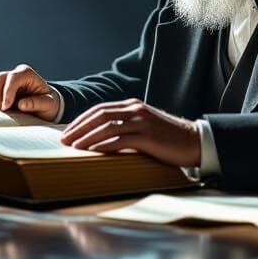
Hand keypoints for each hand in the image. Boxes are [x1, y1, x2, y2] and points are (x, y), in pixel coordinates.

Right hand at [0, 63, 58, 119]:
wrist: (45, 107)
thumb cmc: (48, 104)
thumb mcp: (49, 104)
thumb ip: (38, 103)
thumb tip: (22, 104)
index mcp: (26, 74)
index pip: (13, 78)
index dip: (7, 92)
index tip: (5, 107)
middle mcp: (13, 75)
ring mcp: (4, 82)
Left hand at [60, 99, 200, 167]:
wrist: (194, 141)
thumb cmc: (167, 138)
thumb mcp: (145, 126)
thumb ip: (126, 127)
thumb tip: (101, 139)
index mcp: (133, 106)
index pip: (100, 109)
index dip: (81, 120)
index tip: (68, 131)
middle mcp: (135, 110)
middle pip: (99, 115)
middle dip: (79, 127)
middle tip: (64, 140)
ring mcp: (141, 122)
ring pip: (107, 126)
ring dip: (87, 137)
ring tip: (73, 147)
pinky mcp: (148, 136)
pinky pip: (120, 140)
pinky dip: (103, 146)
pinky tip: (92, 152)